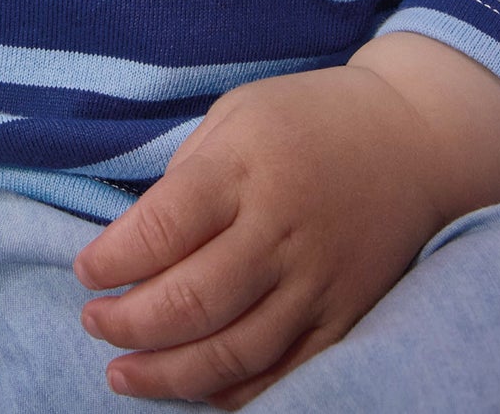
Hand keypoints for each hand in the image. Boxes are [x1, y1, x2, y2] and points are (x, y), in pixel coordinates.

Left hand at [72, 64, 450, 407]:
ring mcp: (318, 280)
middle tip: (95, 323)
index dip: (111, 260)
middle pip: (191, 301)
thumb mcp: (237, 113)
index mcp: (245, 167)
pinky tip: (194, 389)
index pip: (161, 228)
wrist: (415, 140)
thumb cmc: (309, 118)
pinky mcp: (346, 315)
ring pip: (233, 351)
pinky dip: (234, 392)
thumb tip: (133, 240)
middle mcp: (281, 229)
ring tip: (123, 374)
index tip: (84, 270)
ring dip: (168, 374)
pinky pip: (285, 373)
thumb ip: (187, 174)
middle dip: (128, 324)